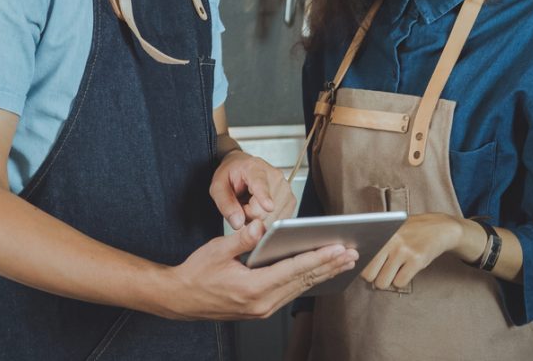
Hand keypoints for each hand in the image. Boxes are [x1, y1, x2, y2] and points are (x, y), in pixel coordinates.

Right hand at [163, 218, 357, 320]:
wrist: (181, 299)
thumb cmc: (196, 274)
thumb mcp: (216, 250)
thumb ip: (242, 238)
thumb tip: (262, 224)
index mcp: (252, 288)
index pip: (293, 270)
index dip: (318, 258)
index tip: (338, 248)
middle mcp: (262, 303)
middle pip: (303, 281)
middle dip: (329, 266)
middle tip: (352, 253)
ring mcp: (263, 309)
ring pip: (300, 288)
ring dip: (322, 273)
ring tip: (343, 262)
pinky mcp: (261, 309)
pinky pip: (290, 292)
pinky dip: (307, 280)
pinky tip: (318, 272)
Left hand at [210, 150, 295, 228]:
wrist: (242, 168)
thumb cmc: (231, 175)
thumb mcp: (218, 187)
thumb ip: (225, 204)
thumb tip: (238, 223)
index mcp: (254, 168)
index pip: (260, 184)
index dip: (264, 197)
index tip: (269, 206)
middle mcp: (275, 176)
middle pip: (264, 210)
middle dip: (250, 215)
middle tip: (242, 204)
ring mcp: (285, 188)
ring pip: (272, 218)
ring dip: (259, 219)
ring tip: (251, 205)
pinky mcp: (290, 200)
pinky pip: (278, 221)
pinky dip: (267, 221)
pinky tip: (261, 210)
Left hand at [359, 212, 483, 289]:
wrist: (439, 228)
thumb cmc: (410, 230)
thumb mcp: (391, 228)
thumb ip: (375, 239)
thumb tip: (355, 257)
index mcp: (380, 232)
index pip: (361, 257)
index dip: (362, 265)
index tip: (367, 266)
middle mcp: (389, 241)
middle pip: (368, 274)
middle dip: (373, 277)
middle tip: (381, 272)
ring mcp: (403, 251)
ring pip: (383, 281)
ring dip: (387, 280)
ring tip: (393, 272)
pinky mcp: (416, 261)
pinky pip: (399, 283)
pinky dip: (400, 281)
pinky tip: (405, 271)